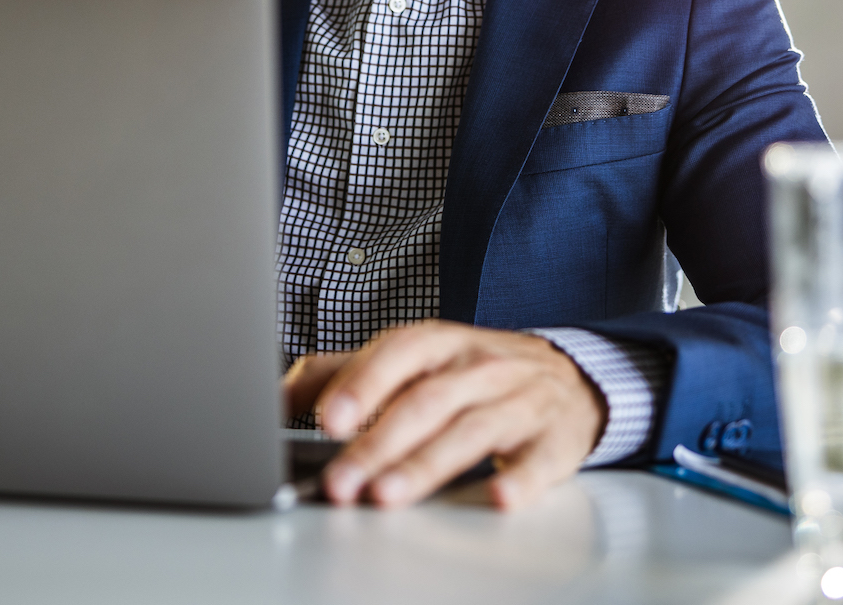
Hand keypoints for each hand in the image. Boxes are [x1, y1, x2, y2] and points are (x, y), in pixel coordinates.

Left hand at [281, 321, 604, 510]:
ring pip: (470, 431)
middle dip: (378, 445)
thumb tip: (273, 398)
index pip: (397, 356)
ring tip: (387, 495)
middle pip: (425, 402)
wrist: (568, 377)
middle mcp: (478, 367)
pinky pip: (536, 461)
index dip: (362, 386)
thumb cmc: (473, 373)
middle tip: (340, 484)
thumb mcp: (411, 361)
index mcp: (439, 343)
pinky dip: (517, 481)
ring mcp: (518, 402)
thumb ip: (343, 375)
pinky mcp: (552, 442)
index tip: (329, 420)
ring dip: (426, 465)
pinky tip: (496, 498)